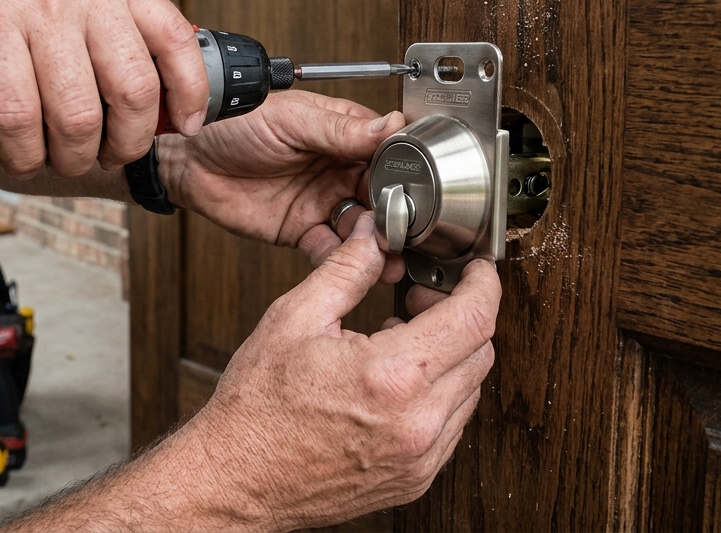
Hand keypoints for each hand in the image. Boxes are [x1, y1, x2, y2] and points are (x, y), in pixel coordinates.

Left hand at [0, 0, 209, 177]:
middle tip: (70, 160)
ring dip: (128, 139)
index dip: (24, 157)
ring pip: (132, 88)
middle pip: (78, 112)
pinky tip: (183, 121)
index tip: (26, 163)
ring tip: (114, 149)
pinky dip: (188, 89)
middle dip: (76, 156)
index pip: (16, 113)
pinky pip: (174, 41)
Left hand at [157, 89, 407, 277]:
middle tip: (410, 232)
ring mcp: (321, 201)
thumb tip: (392, 125)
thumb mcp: (291, 119)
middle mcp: (338, 168)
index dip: (407, 172)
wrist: (188, 157)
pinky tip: (357, 268)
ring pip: (362, 227)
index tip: (422, 190)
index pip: (389, 153)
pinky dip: (345, 261)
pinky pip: (330, 250)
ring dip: (377, 243)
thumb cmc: (234, 122)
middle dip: (399, 215)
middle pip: (383, 195)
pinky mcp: (301, 230)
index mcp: (343, 133)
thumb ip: (341, 130)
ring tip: (389, 256)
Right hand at [159, 214, 497, 529]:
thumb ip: (344, 272)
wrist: (237, 480)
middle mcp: (416, 423)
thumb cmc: (256, 409)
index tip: (477, 271)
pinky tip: (399, 383)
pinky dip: (440, 396)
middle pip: (481, 353)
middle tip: (422, 301)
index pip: (474, 319)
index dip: (483, 284)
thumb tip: (372, 238)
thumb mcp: (293, 319)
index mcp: (390, 377)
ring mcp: (419, 457)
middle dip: (463, 316)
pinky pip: (453, 426)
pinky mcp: (415, 480)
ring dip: (452, 358)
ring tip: (404, 341)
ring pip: (472, 391)